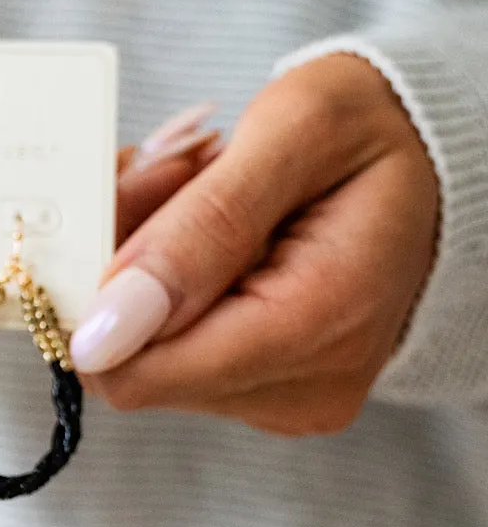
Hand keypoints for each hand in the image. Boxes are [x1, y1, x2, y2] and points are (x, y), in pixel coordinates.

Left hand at [70, 55, 440, 435]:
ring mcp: (285, 396)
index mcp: (317, 327)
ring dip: (144, 263)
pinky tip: (208, 226)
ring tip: (201, 190)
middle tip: (169, 173)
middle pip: (134, 358)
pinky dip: (165, 282)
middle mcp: (302, 387)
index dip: (97, 290)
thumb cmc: (369, 130)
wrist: (428, 159)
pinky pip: (173, 348)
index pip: (139, 371)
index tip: (123, 195)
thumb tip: (105, 330)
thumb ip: (199, 230)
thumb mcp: (293, 134)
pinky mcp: (267, 390)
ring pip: (145, 351)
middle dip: (124, 262)